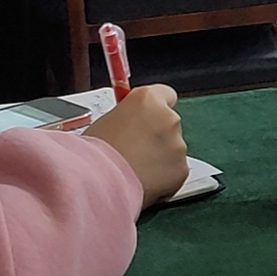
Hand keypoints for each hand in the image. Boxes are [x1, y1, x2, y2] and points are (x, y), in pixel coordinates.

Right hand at [83, 85, 187, 209]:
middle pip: (169, 123)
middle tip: (135, 149)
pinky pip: (175, 171)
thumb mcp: (105, 121)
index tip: (148, 117)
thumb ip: (127, 116)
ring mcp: (178, 145)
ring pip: (173, 149)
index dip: (155, 108)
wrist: (99, 182)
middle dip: (156, 135)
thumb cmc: (95, 152)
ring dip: (160, 157)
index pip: (166, 94)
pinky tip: (143, 181)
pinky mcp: (181, 170)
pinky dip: (164, 177)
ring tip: (134, 168)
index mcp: (147, 99)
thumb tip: (130, 122)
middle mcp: (168, 118)